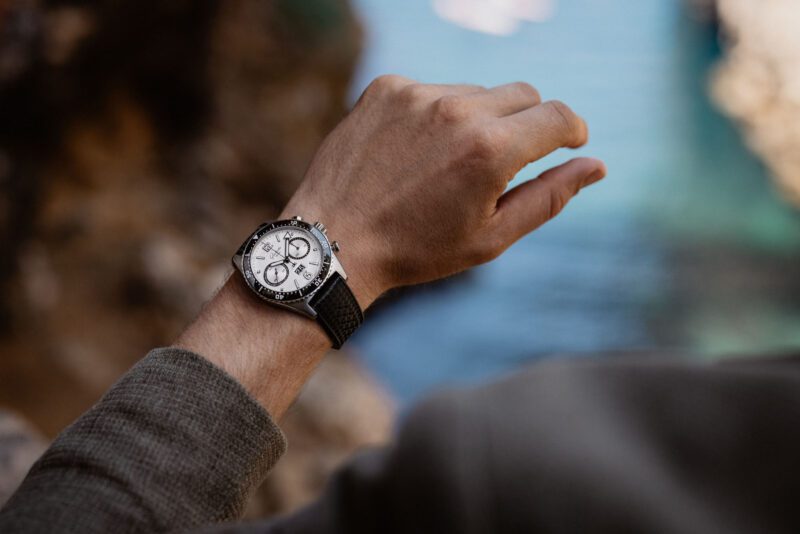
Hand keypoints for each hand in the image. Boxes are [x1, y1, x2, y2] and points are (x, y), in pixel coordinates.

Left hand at [282, 76, 605, 305]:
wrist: (336, 240)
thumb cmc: (417, 249)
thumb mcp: (492, 237)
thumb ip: (550, 197)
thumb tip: (596, 166)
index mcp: (491, 150)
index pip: (558, 115)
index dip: (573, 129)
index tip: (571, 141)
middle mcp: (457, 110)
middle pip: (523, 94)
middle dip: (528, 124)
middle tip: (505, 162)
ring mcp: (418, 94)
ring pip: (477, 92)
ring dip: (479, 120)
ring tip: (448, 166)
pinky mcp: (387, 88)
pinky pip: (433, 90)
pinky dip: (437, 114)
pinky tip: (415, 153)